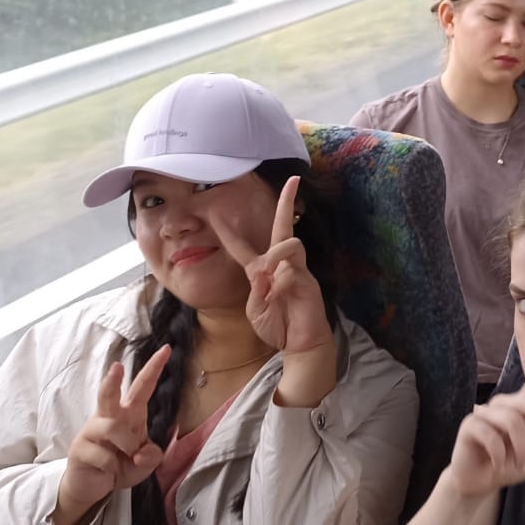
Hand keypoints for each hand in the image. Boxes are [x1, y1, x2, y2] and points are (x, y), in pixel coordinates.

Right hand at [55, 346, 170, 524]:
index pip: (142, 387)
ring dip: (127, 444)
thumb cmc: (121, 465)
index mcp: (129, 414)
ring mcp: (91, 431)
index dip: (153, 368)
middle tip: (117, 367)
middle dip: (113, 380)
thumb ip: (152, 456)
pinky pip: (104, 456)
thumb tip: (142, 452)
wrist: (93, 486)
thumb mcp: (146, 463)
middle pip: (109, 393)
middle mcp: (109, 417)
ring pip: (112, 427)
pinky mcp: (79, 449)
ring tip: (128, 457)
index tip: (166, 349)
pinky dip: (113, 467)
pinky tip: (109, 471)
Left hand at [215, 176, 330, 354]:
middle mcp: (281, 265)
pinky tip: (279, 293)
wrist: (300, 344)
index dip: (229, 233)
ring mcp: (297, 270)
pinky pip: (293, 268)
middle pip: (283, 227)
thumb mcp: (256, 310)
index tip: (216, 215)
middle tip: (292, 179)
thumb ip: (256, 290)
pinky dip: (283, 279)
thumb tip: (264, 271)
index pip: (243, 248)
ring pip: (289, 244)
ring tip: (266, 275)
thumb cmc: (278, 326)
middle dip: (287, 202)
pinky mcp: (308, 281)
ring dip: (274, 256)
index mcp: (263, 272)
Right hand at [447, 372, 524, 498]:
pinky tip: (499, 465)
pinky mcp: (469, 425)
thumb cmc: (508, 466)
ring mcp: (485, 412)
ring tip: (520, 463)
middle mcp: (504, 404)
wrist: (478, 482)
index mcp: (521, 405)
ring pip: (512, 419)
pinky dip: (500, 454)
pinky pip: (490, 434)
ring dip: (521, 447)